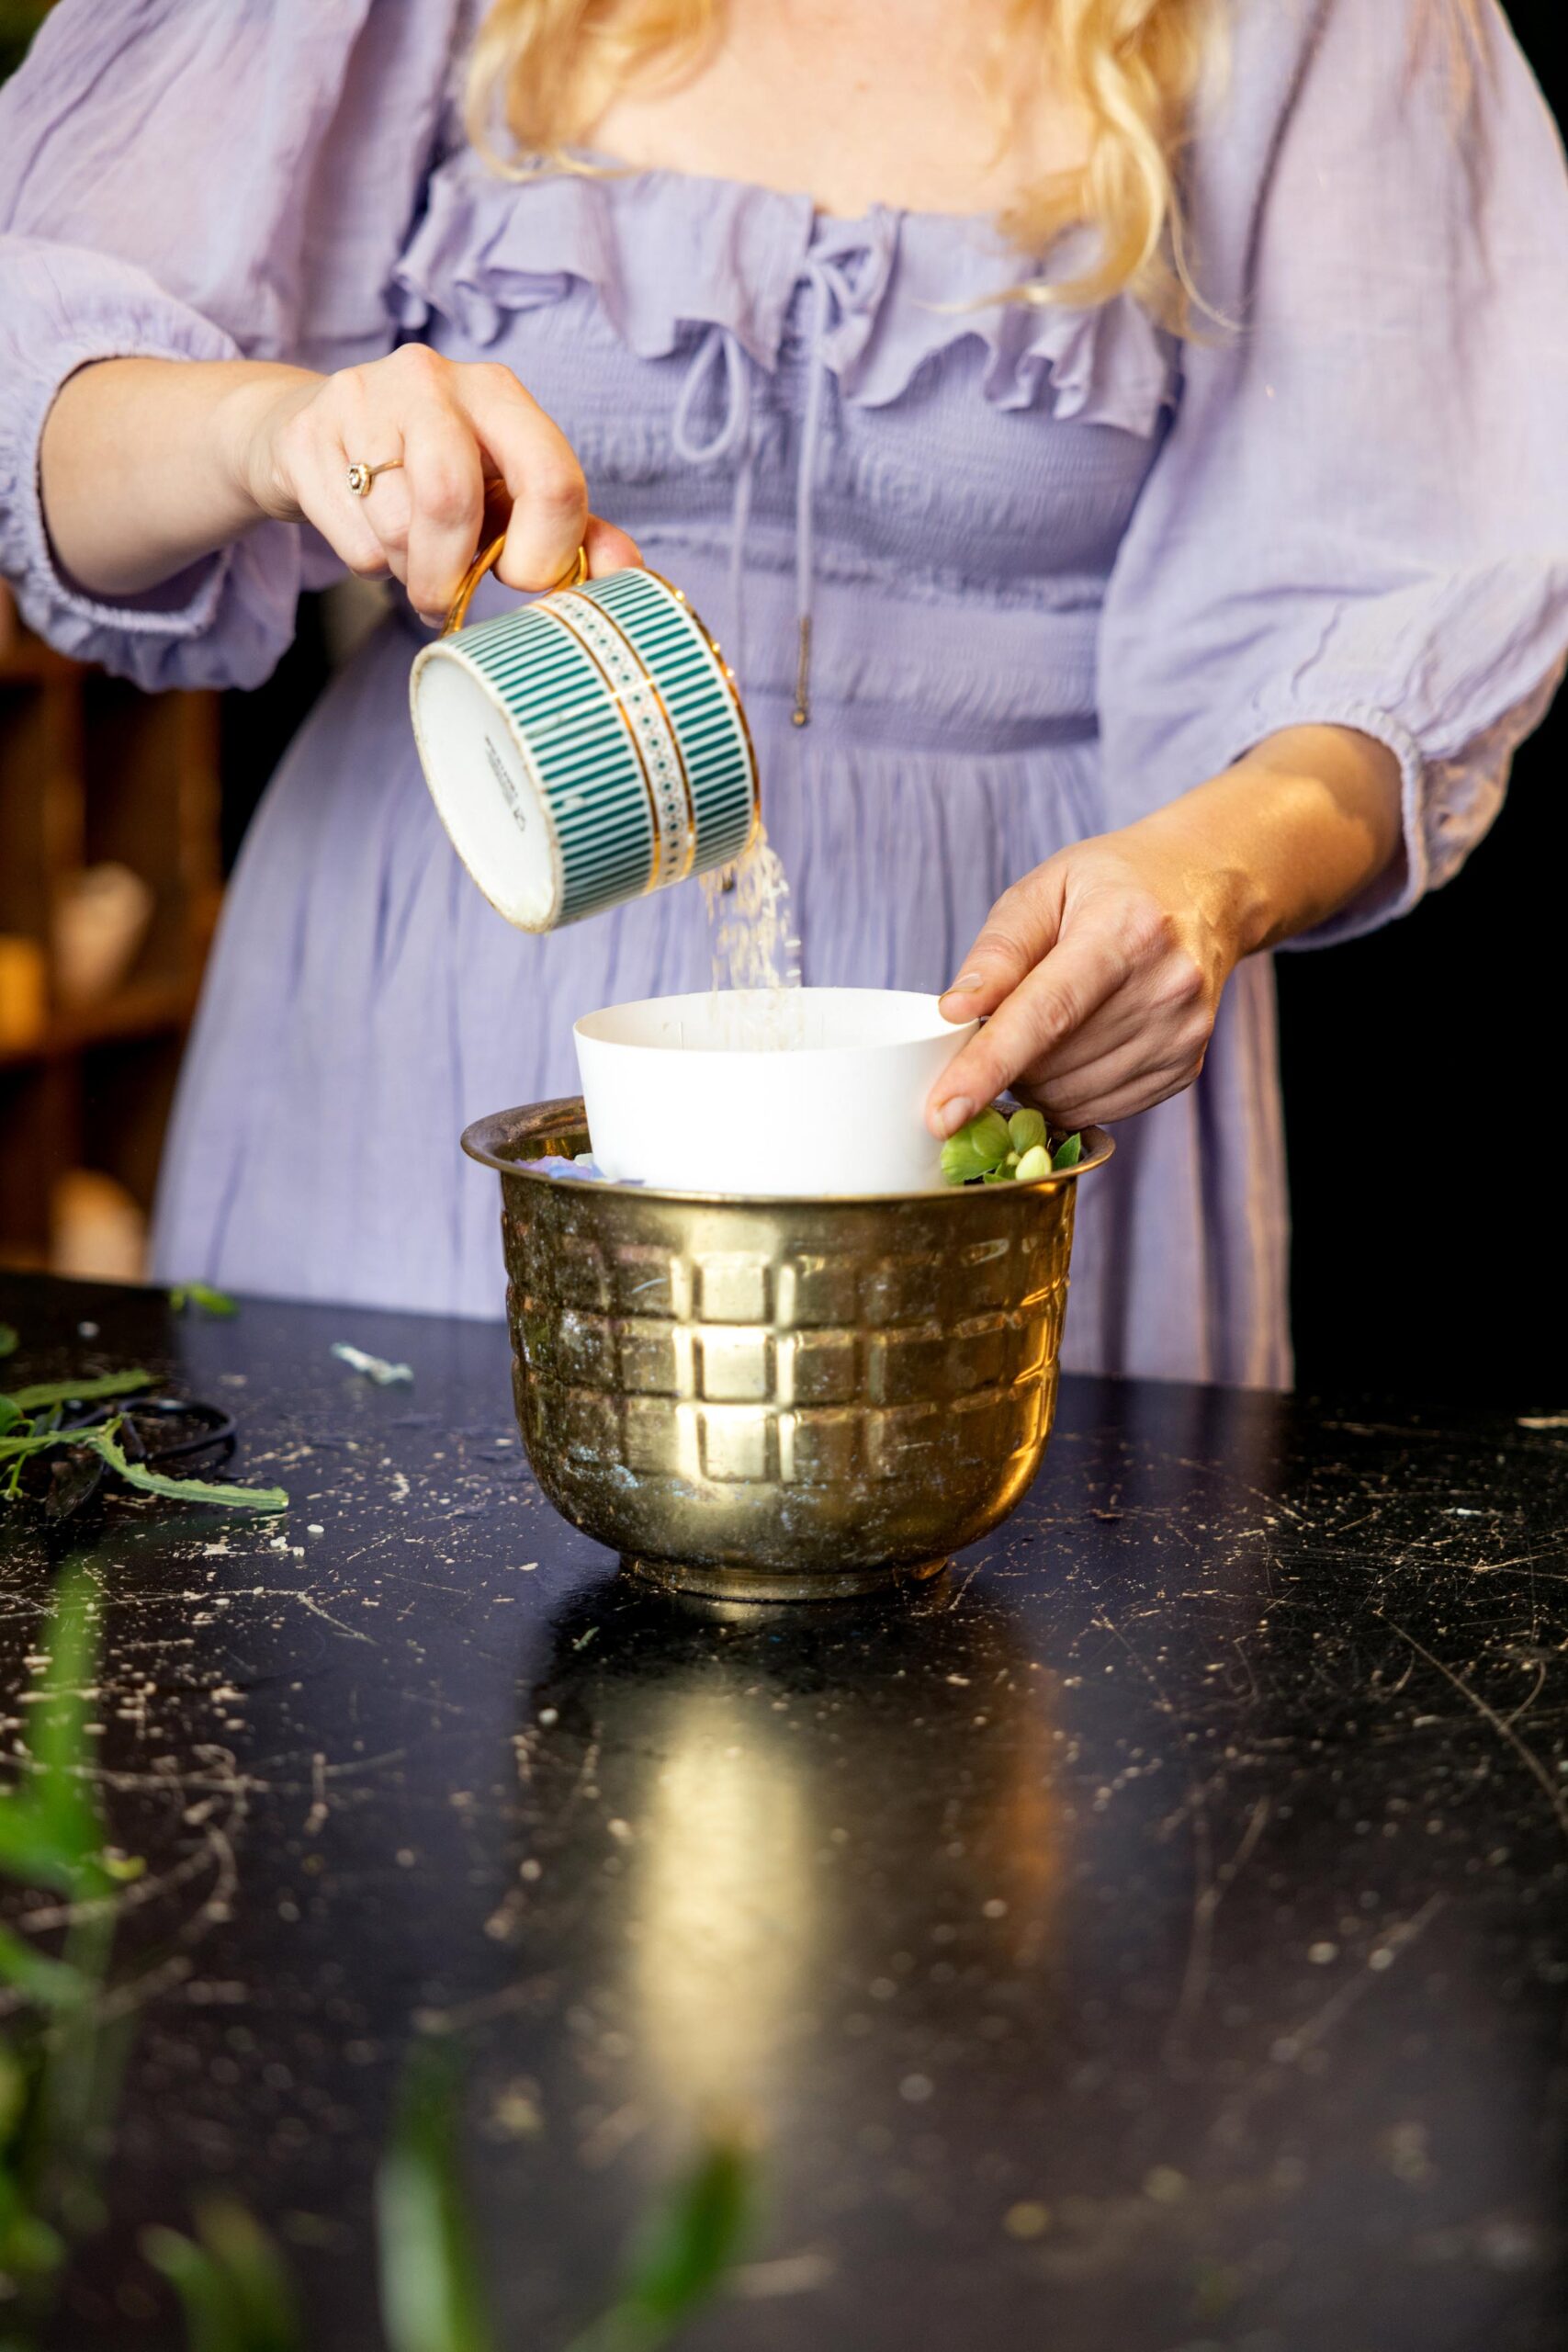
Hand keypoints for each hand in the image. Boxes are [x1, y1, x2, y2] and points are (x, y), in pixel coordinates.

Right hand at [228, 346, 639, 618]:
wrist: (317, 434)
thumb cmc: (431, 472)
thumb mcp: (507, 494)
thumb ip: (571, 530)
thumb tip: (627, 571)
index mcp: (498, 391)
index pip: (550, 477)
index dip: (544, 553)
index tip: (521, 580)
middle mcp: (432, 379)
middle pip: (452, 498)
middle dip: (450, 574)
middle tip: (444, 602)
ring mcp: (361, 399)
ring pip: (397, 524)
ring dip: (408, 570)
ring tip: (409, 559)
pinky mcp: (307, 435)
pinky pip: (352, 537)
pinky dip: (367, 564)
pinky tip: (369, 538)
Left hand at [926, 821, 1248, 1137]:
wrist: (1207, 890)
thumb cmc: (1112, 884)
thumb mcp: (1045, 887)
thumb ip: (999, 951)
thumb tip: (953, 1011)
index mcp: (1125, 930)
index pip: (1046, 1014)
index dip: (989, 1067)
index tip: (942, 1112)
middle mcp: (1165, 986)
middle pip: (1052, 1064)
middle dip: (1004, 1062)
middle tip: (997, 1023)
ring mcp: (1182, 1033)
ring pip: (1072, 1097)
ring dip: (1033, 1081)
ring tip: (1039, 1031)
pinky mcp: (1185, 1065)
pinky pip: (1101, 1109)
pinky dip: (1067, 1093)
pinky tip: (1071, 1049)